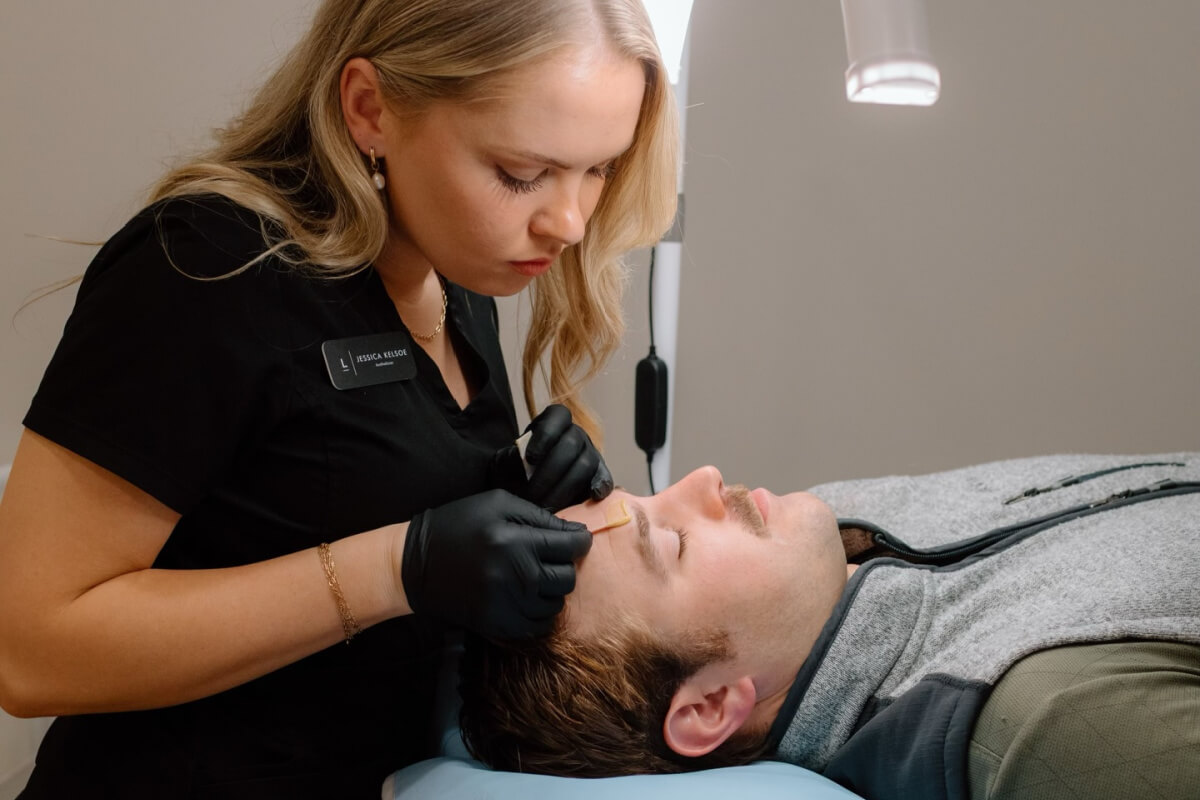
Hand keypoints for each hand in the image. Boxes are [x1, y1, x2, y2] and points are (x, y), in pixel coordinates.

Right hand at [401, 489, 592, 638]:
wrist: (416, 564)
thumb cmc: (458, 524)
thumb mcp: (497, 504)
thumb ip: (539, 515)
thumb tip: (575, 531)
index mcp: (515, 541)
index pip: (571, 546)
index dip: (579, 540)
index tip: (574, 538)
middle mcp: (516, 576)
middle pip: (567, 577)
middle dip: (565, 564)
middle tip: (548, 556)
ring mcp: (507, 605)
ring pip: (557, 603)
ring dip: (552, 589)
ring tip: (534, 575)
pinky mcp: (498, 625)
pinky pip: (539, 625)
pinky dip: (539, 611)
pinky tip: (526, 596)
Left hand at [520, 404, 613, 510]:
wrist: (527, 491)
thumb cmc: (515, 473)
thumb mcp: (507, 462)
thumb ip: (512, 458)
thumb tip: (522, 460)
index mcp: (554, 423)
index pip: (558, 416)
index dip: (545, 435)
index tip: (530, 459)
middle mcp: (575, 435)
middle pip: (571, 445)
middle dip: (550, 472)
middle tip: (532, 495)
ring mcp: (590, 454)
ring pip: (586, 464)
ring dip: (564, 488)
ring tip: (546, 506)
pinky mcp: (599, 475)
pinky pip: (605, 478)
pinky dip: (601, 485)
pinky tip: (593, 496)